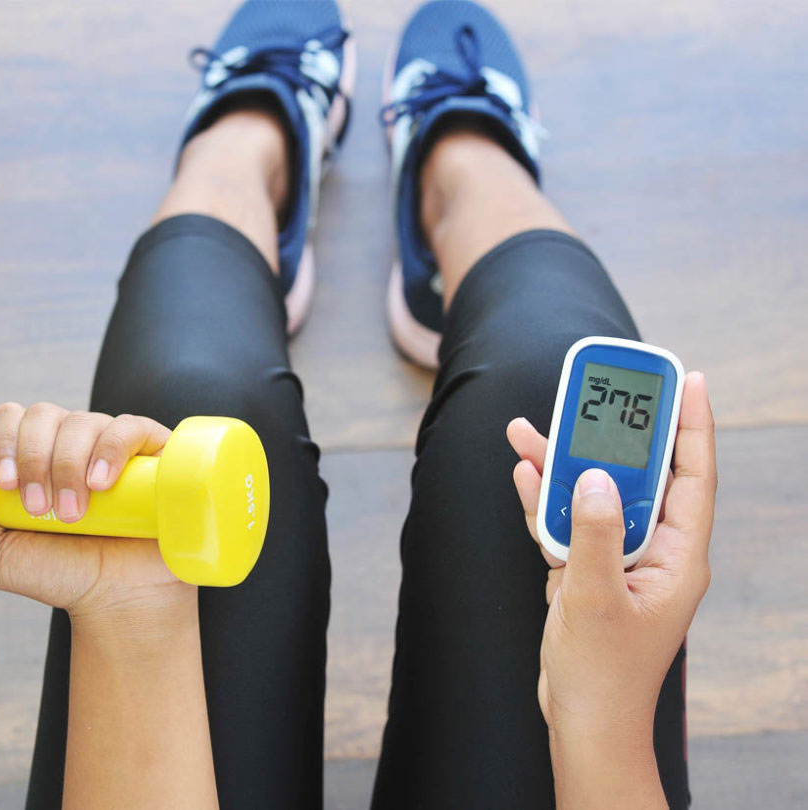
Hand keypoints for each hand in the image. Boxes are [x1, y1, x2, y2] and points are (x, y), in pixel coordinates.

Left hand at [0, 402, 192, 623]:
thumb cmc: (61, 574)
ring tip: (75, 513)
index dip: (5, 442)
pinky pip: (129, 427)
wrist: (120, 598)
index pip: (12, 418)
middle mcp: (71, 441)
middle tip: (40, 509)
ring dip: (68, 465)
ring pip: (82, 422)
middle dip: (34, 459)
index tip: (7, 485)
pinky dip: (111, 449)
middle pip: (43, 415)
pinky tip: (101, 484)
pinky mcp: (152, 451)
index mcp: (33, 455)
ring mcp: (112, 443)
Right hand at [507, 372, 715, 747]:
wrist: (582, 719)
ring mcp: (619, 560)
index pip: (692, 476)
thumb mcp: (596, 599)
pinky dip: (546, 498)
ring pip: (595, 494)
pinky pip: (568, 521)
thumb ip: (593, 534)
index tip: (687, 380)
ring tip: (530, 430)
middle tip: (594, 394)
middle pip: (637, 475)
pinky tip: (524, 472)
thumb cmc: (602, 672)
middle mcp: (654, 551)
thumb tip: (591, 476)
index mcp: (677, 557)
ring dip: (563, 465)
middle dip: (612, 434)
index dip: (693, 425)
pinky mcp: (589, 570)